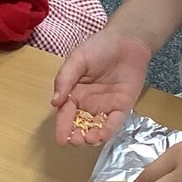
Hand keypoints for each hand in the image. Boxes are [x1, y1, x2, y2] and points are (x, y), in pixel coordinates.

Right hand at [50, 27, 151, 145]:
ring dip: (92, 137)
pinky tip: (103, 134)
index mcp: (74, 93)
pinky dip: (109, 130)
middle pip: (80, 125)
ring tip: (89, 139)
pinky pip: (115, 122)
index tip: (60, 140)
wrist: (127, 41)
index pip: (66, 114)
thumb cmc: (99, 47)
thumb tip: (54, 102)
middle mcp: (88, 103)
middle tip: (76, 140)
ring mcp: (106, 107)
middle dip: (77, 136)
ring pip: (97, 127)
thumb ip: (65, 79)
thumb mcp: (77, 59)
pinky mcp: (122, 107)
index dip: (62, 127)